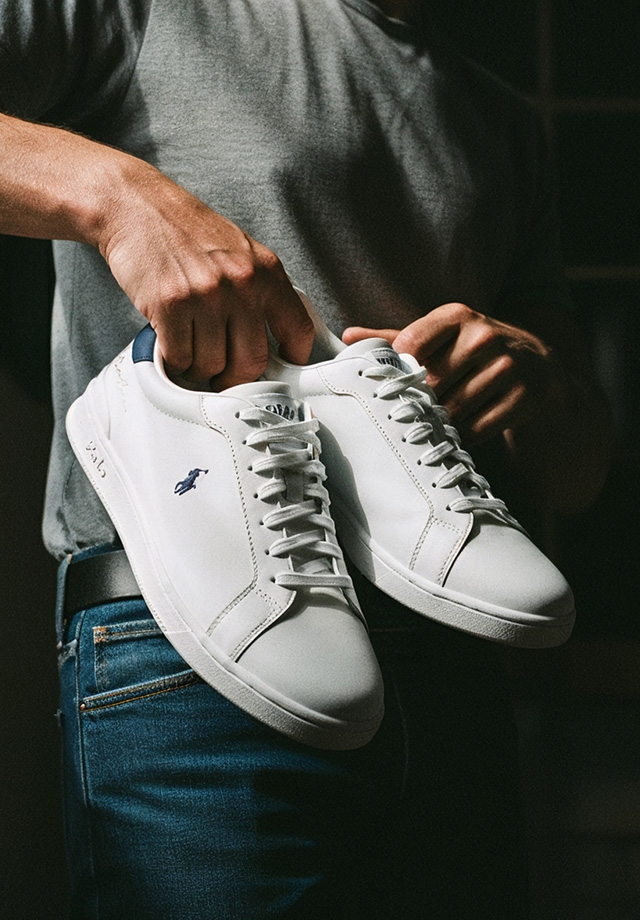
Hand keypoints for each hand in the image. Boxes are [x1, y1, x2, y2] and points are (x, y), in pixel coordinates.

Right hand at [98, 161, 313, 387]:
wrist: (136, 206)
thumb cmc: (187, 232)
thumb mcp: (241, 253)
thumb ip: (260, 292)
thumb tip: (273, 342)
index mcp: (267, 271)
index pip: (298, 331)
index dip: (290, 362)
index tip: (278, 372)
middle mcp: (241, 283)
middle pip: (252, 362)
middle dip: (235, 377)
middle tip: (223, 375)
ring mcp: (206, 294)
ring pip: (212, 366)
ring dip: (199, 368)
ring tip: (191, 348)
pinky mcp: (171, 304)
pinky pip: (181, 358)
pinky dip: (175, 360)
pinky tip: (172, 342)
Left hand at [343, 302, 564, 442]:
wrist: (538, 365)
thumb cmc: (472, 351)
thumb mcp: (440, 336)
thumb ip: (395, 338)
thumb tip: (348, 337)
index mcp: (457, 315)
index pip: (410, 344)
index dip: (397, 371)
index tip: (393, 386)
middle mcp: (484, 335)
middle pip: (430, 383)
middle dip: (419, 403)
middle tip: (410, 414)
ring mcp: (506, 366)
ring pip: (453, 409)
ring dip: (440, 423)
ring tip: (434, 423)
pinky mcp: (523, 396)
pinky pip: (478, 428)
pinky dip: (463, 436)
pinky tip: (459, 433)